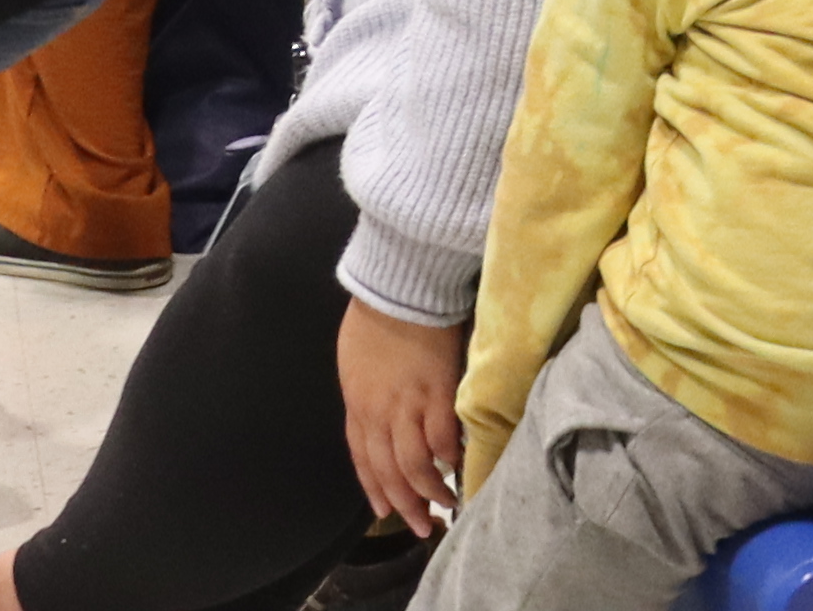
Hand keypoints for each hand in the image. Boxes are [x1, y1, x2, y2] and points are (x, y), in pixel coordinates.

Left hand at [342, 301, 468, 533]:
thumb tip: (381, 421)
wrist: (399, 286)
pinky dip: (448, 456)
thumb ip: (366, 396)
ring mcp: (408, 404)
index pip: (362, 459)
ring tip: (445, 504)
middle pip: (389, 470)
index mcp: (358, 405)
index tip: (385, 512)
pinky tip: (458, 465)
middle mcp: (379, 413)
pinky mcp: (438, 391)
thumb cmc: (375, 318)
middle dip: (404, 504)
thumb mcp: (355, 363)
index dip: (374, 488)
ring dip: (429, 490)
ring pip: (415, 463)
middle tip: (420, 527)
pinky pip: (441, 437)